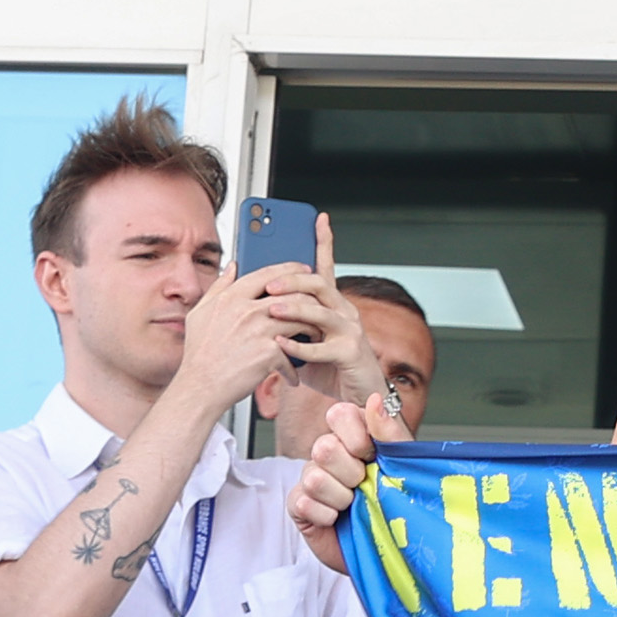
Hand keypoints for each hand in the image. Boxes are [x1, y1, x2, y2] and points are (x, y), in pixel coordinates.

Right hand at [181, 207, 352, 411]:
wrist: (200, 386)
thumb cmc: (199, 353)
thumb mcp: (201, 313)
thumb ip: (219, 287)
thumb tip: (232, 266)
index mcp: (231, 298)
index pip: (268, 274)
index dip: (290, 269)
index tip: (303, 269)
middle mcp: (247, 311)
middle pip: (292, 295)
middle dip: (310, 300)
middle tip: (317, 307)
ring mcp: (259, 331)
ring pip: (301, 320)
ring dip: (312, 328)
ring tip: (314, 337)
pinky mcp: (269, 353)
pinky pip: (294, 354)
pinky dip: (295, 367)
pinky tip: (293, 374)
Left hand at [271, 214, 383, 407]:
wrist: (357, 398)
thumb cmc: (329, 367)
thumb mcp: (306, 337)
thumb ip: (288, 320)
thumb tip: (259, 302)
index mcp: (332, 304)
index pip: (327, 266)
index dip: (324, 241)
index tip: (318, 218)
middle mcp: (344, 311)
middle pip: (319, 284)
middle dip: (292, 280)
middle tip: (268, 284)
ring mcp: (350, 331)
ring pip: (320, 312)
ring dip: (293, 309)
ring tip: (271, 310)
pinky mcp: (351, 353)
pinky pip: (323, 346)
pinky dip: (300, 346)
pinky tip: (281, 345)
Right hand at [288, 396, 402, 571]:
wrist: (391, 547)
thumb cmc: (397, 503)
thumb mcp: (403, 465)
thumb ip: (389, 432)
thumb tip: (374, 400)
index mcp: (353, 436)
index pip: (339, 414)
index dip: (357, 438)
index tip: (373, 457)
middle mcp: (327, 453)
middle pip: (324, 447)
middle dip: (352, 474)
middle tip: (365, 487)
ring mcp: (310, 478)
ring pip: (314, 478)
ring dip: (341, 498)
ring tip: (354, 505)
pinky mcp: (299, 506)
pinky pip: (304, 504)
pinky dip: (327, 516)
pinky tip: (339, 519)